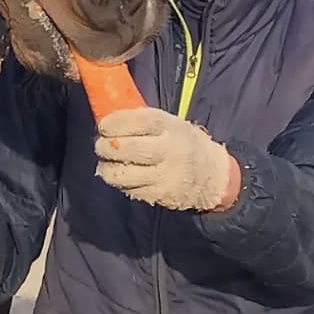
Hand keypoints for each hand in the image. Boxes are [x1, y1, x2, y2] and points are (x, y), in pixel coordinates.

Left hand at [94, 107, 236, 210]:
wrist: (213, 176)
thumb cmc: (183, 143)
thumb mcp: (171, 125)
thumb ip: (144, 122)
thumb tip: (108, 118)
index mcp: (172, 127)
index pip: (140, 121)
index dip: (116, 122)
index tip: (103, 125)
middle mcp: (169, 150)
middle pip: (129, 149)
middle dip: (107, 147)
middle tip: (100, 144)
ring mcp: (165, 175)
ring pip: (124, 174)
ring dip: (107, 168)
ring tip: (105, 163)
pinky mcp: (159, 195)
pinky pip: (130, 189)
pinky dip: (120, 182)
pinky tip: (120, 175)